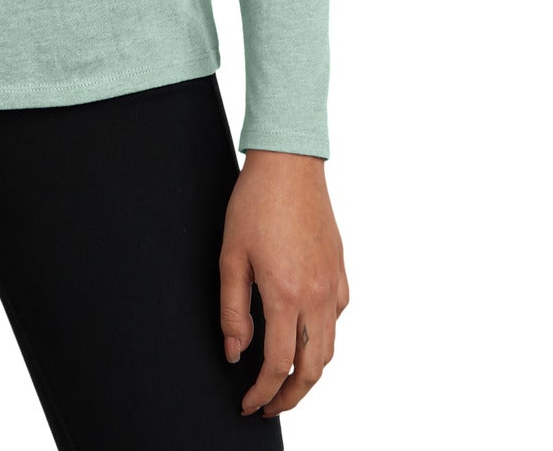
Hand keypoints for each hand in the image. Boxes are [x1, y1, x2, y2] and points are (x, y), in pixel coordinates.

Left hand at [218, 149, 348, 418]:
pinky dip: (322, 339)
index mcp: (286, 294)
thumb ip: (232, 310)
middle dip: (291, 397)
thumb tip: (235, 352)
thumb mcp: (230, 256)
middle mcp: (316, 296)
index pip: (278, 365)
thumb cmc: (255, 203)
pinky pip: (337, 319)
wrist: (289, 165)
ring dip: (310, 374)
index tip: (249, 404)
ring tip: (286, 381)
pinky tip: (304, 334)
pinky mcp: (340, 271)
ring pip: (329, 349)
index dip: (263, 393)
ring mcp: (333, 284)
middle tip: (270, 406)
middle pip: (312, 369)